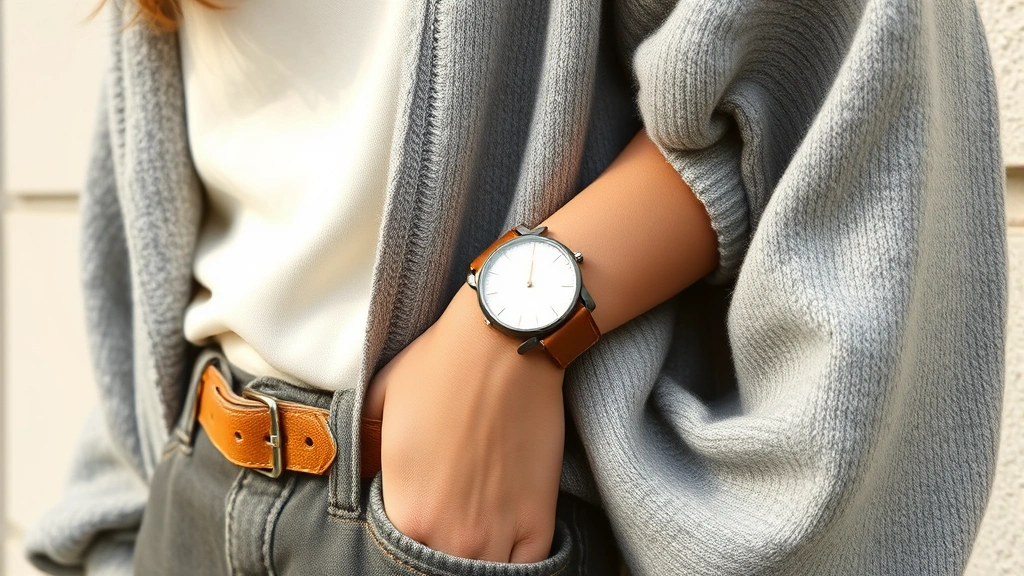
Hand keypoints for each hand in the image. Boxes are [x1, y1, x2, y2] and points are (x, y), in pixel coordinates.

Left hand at [362, 285, 564, 562]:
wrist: (503, 344)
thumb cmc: (438, 367)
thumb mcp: (378, 405)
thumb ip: (363, 454)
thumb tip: (359, 477)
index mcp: (406, 512)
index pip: (395, 557)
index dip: (400, 545)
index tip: (407, 527)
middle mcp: (450, 536)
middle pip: (437, 573)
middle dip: (434, 558)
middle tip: (439, 530)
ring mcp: (498, 531)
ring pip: (481, 575)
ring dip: (471, 564)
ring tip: (467, 542)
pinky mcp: (538, 518)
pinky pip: (526, 568)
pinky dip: (513, 565)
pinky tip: (502, 548)